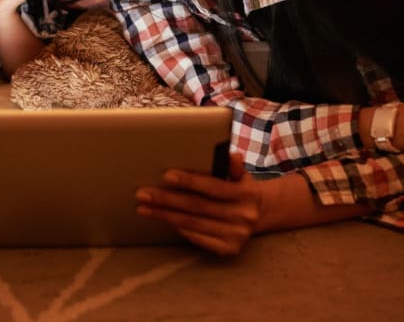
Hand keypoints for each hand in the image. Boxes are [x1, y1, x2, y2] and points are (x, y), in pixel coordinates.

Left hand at [135, 151, 259, 255]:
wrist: (260, 213)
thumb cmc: (240, 187)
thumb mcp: (241, 173)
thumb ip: (234, 165)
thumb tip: (232, 156)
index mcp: (246, 194)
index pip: (213, 187)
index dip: (190, 181)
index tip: (166, 175)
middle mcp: (243, 216)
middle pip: (198, 206)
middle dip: (167, 199)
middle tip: (143, 194)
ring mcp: (236, 235)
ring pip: (193, 223)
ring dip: (165, 215)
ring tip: (144, 207)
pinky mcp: (228, 249)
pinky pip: (197, 238)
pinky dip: (178, 228)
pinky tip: (163, 219)